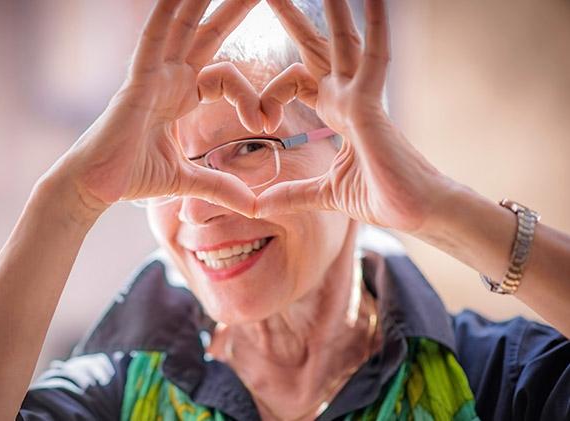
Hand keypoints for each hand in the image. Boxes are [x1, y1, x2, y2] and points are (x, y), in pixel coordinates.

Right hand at [55, 0, 262, 217]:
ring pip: (183, 28)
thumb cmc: (131, 177)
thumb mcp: (187, 180)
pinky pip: (153, 39)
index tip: (266, 123)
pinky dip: (165, 14)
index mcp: (180, 96)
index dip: (250, 96)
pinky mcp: (137, 82)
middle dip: (232, 10)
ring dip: (201, 2)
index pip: (226, 78)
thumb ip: (220, 186)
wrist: (97, 187)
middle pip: (207, 34)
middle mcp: (168, 79)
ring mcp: (152, 76)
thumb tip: (253, 206)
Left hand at [255, 0, 452, 231]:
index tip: (260, 122)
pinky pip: (374, 57)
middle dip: (292, 19)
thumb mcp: (322, 193)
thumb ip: (291, 194)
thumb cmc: (382, 197)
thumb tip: (257, 206)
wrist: (416, 213)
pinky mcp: (372, 105)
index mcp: (337, 112)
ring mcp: (361, 97)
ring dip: (331, 9)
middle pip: (315, 47)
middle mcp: (348, 97)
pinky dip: (375, 26)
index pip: (297, 80)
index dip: (271, 92)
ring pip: (342, 41)